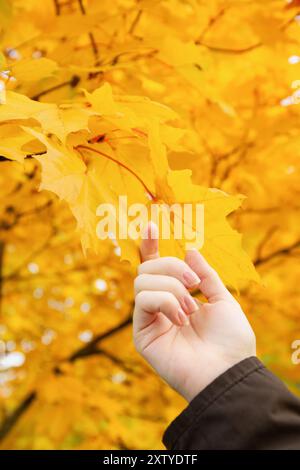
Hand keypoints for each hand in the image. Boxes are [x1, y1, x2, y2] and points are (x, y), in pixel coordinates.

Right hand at [133, 222, 255, 401]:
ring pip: (143, 280)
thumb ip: (205, 274)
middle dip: (172, 267)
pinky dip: (166, 302)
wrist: (228, 370)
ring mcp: (149, 319)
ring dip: (173, 288)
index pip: (155, 268)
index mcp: (176, 297)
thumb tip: (187, 249)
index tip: (152, 225)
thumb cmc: (230, 339)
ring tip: (192, 310)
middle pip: (147, 268)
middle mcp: (159, 306)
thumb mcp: (223, 299)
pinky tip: (182, 319)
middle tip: (194, 284)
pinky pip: (144, 300)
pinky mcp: (142, 333)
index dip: (150, 246)